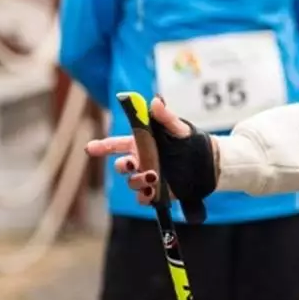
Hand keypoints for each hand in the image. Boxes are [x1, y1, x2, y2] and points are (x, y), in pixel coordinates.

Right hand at [85, 96, 217, 206]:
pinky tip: (152, 192)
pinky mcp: (156, 192)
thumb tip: (155, 101)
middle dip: (123, 165)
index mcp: (141, 143)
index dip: (101, 146)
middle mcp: (141, 160)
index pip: (115, 144)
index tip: (90, 148)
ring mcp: (147, 176)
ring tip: (153, 176)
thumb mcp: (178, 128)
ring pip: (131, 182)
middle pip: (121, 165)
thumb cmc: (189, 141)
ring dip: (137, 180)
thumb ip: (165, 116)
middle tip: (133, 163)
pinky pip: (143, 198)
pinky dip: (144, 197)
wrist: (208, 162)